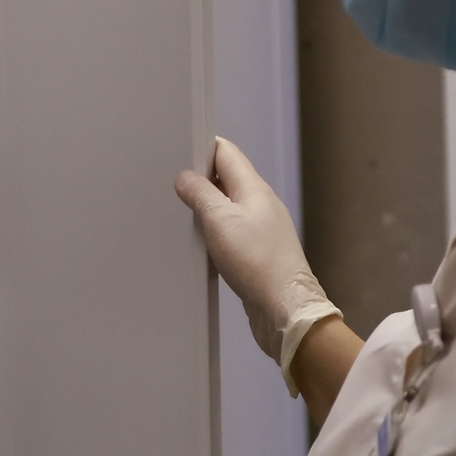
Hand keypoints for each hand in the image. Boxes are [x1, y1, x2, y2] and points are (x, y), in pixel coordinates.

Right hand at [176, 137, 340, 379]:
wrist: (285, 309)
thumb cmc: (255, 260)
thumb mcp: (220, 221)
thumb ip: (201, 194)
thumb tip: (186, 177)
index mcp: (255, 188)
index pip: (227, 153)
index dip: (202, 146)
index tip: (176, 150)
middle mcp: (261, 205)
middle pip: (227, 180)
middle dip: (200, 179)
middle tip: (170, 185)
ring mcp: (262, 230)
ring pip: (228, 208)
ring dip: (206, 209)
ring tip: (179, 213)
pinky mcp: (258, 255)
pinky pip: (232, 233)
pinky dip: (214, 233)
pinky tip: (200, 244)